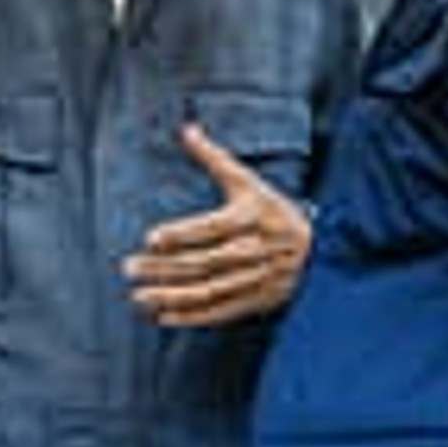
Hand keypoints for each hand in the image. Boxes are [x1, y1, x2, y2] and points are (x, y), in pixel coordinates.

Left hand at [123, 120, 312, 327]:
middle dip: (165, 268)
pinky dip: (192, 317)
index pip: (212, 227)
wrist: (318, 248)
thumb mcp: (247, 180)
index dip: (182, 234)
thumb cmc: (271, 208)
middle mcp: (256, 250)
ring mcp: (258, 279)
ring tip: (138, 296)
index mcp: (252, 217)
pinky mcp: (258, 301)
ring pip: (210, 291)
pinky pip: (221, 312)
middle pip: (205, 262)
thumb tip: (187, 128)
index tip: (150, 239)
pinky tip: (163, 316)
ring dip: (172, 296)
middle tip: (129, 267)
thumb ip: (214, 157)